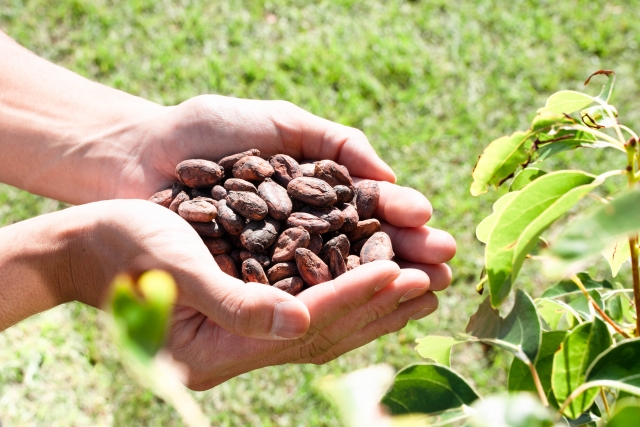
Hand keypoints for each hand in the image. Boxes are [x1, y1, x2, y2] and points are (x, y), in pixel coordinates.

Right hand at [68, 200, 448, 388]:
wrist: (92, 248)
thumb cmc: (124, 251)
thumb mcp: (177, 272)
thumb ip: (235, 305)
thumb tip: (298, 323)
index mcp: (217, 350)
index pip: (305, 324)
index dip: (354, 296)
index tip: (401, 272)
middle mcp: (238, 350)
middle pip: (325, 331)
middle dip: (381, 304)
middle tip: (434, 281)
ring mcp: (245, 335)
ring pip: (325, 323)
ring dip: (374, 302)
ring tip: (422, 284)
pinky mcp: (249, 313)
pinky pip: (310, 308)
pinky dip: (347, 291)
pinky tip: (376, 276)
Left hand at [118, 95, 455, 282]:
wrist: (136, 155)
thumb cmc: (202, 131)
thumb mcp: (277, 123)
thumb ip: (332, 142)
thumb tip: (389, 177)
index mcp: (310, 193)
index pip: (365, 210)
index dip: (400, 219)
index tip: (434, 227)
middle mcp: (298, 230)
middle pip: (359, 247)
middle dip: (404, 257)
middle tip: (446, 268)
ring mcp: (272, 259)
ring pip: (332, 276)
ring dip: (378, 285)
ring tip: (421, 292)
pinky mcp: (243, 282)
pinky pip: (289, 296)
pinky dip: (326, 302)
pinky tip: (362, 308)